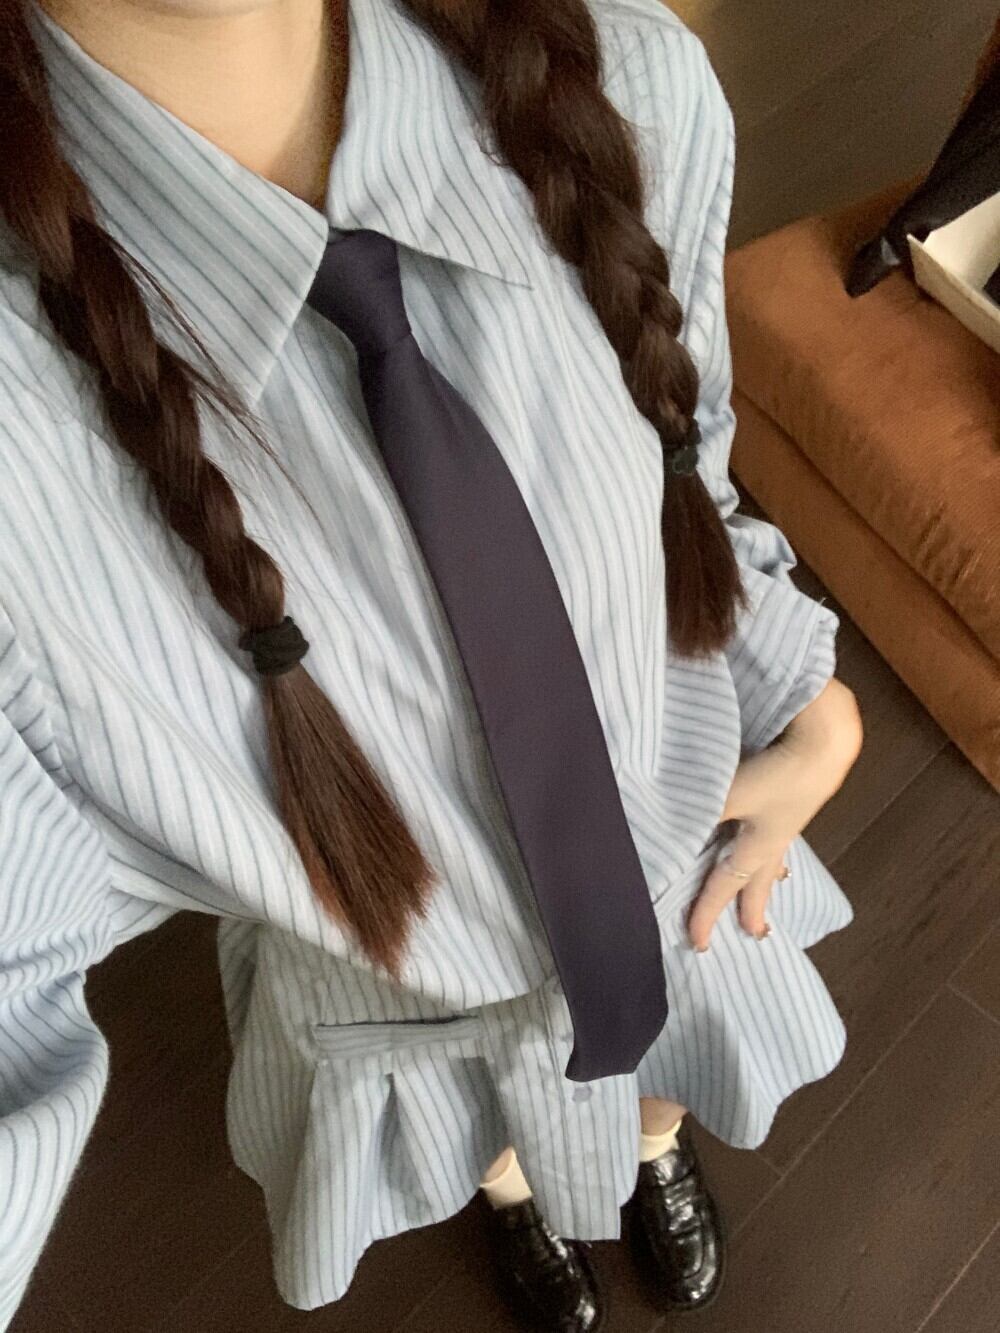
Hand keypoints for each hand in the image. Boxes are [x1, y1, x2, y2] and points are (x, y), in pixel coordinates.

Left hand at [686, 678, 862, 950]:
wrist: (825, 740)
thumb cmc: (777, 773)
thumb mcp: (727, 796)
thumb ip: (696, 814)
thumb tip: (666, 832)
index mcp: (757, 847)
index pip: (724, 887)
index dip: (707, 914)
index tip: (698, 944)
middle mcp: (774, 839)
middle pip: (758, 881)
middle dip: (752, 908)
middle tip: (755, 934)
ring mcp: (787, 818)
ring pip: (772, 858)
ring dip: (766, 876)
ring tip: (773, 886)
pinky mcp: (793, 795)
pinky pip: (778, 832)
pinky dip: (773, 844)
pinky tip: (775, 832)